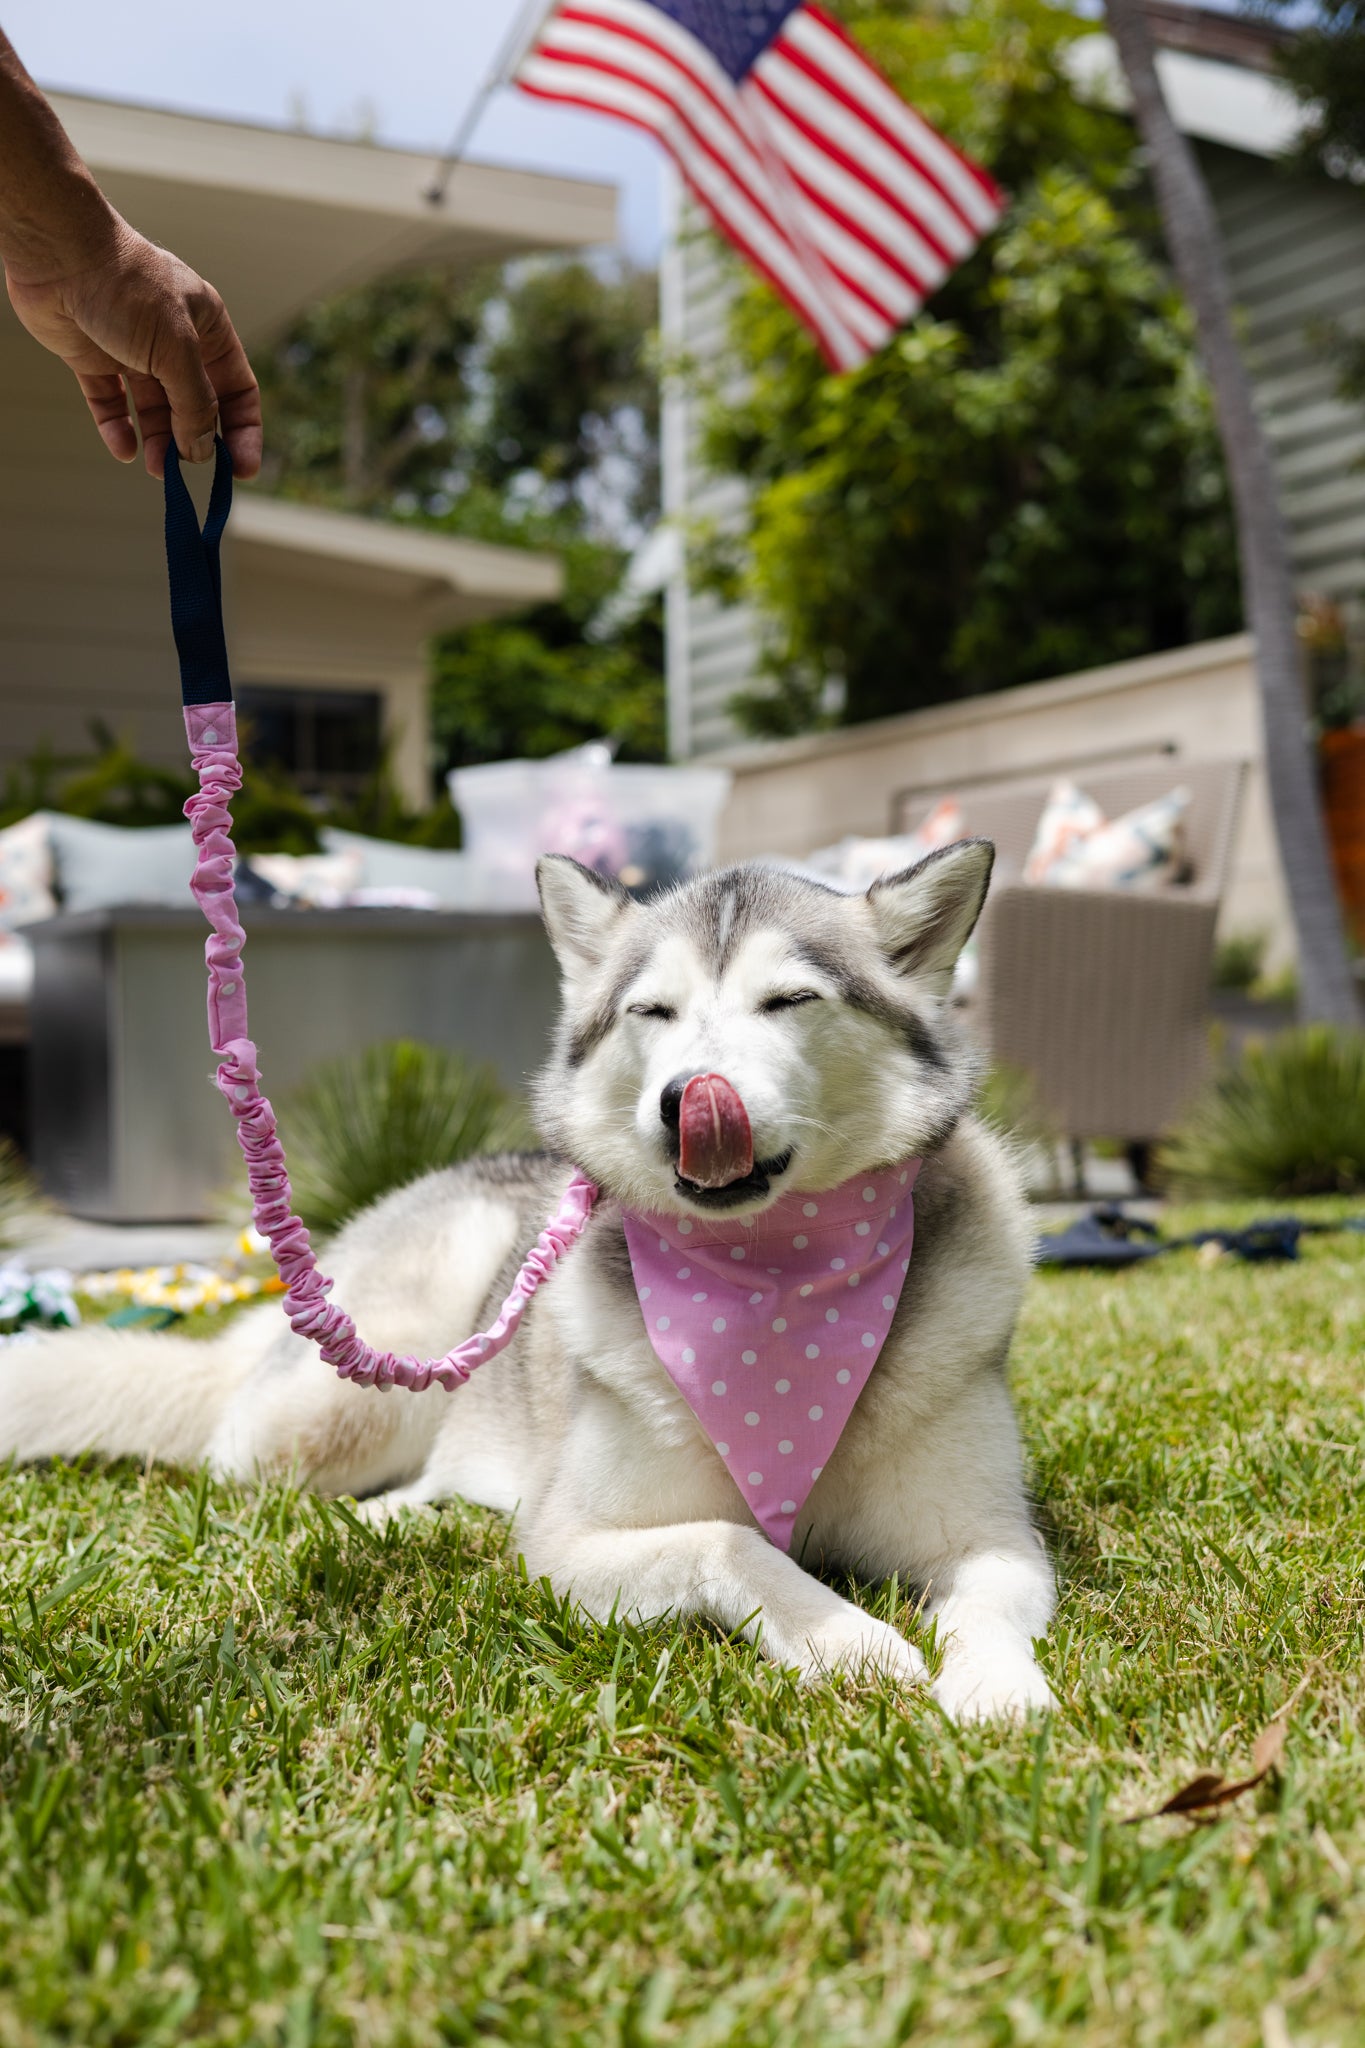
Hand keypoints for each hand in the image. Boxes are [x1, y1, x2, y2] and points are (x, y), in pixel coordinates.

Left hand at [5, 214, 261, 478]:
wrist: (59, 254)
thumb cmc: (128, 287)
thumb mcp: (177, 349)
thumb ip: (195, 403)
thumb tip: (203, 450)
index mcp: (207, 330)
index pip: (236, 390)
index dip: (243, 431)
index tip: (242, 469)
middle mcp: (174, 343)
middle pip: (195, 407)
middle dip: (195, 442)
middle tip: (190, 474)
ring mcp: (133, 352)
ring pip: (154, 411)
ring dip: (159, 442)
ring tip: (159, 469)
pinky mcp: (94, 359)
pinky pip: (112, 404)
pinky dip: (118, 429)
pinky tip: (124, 448)